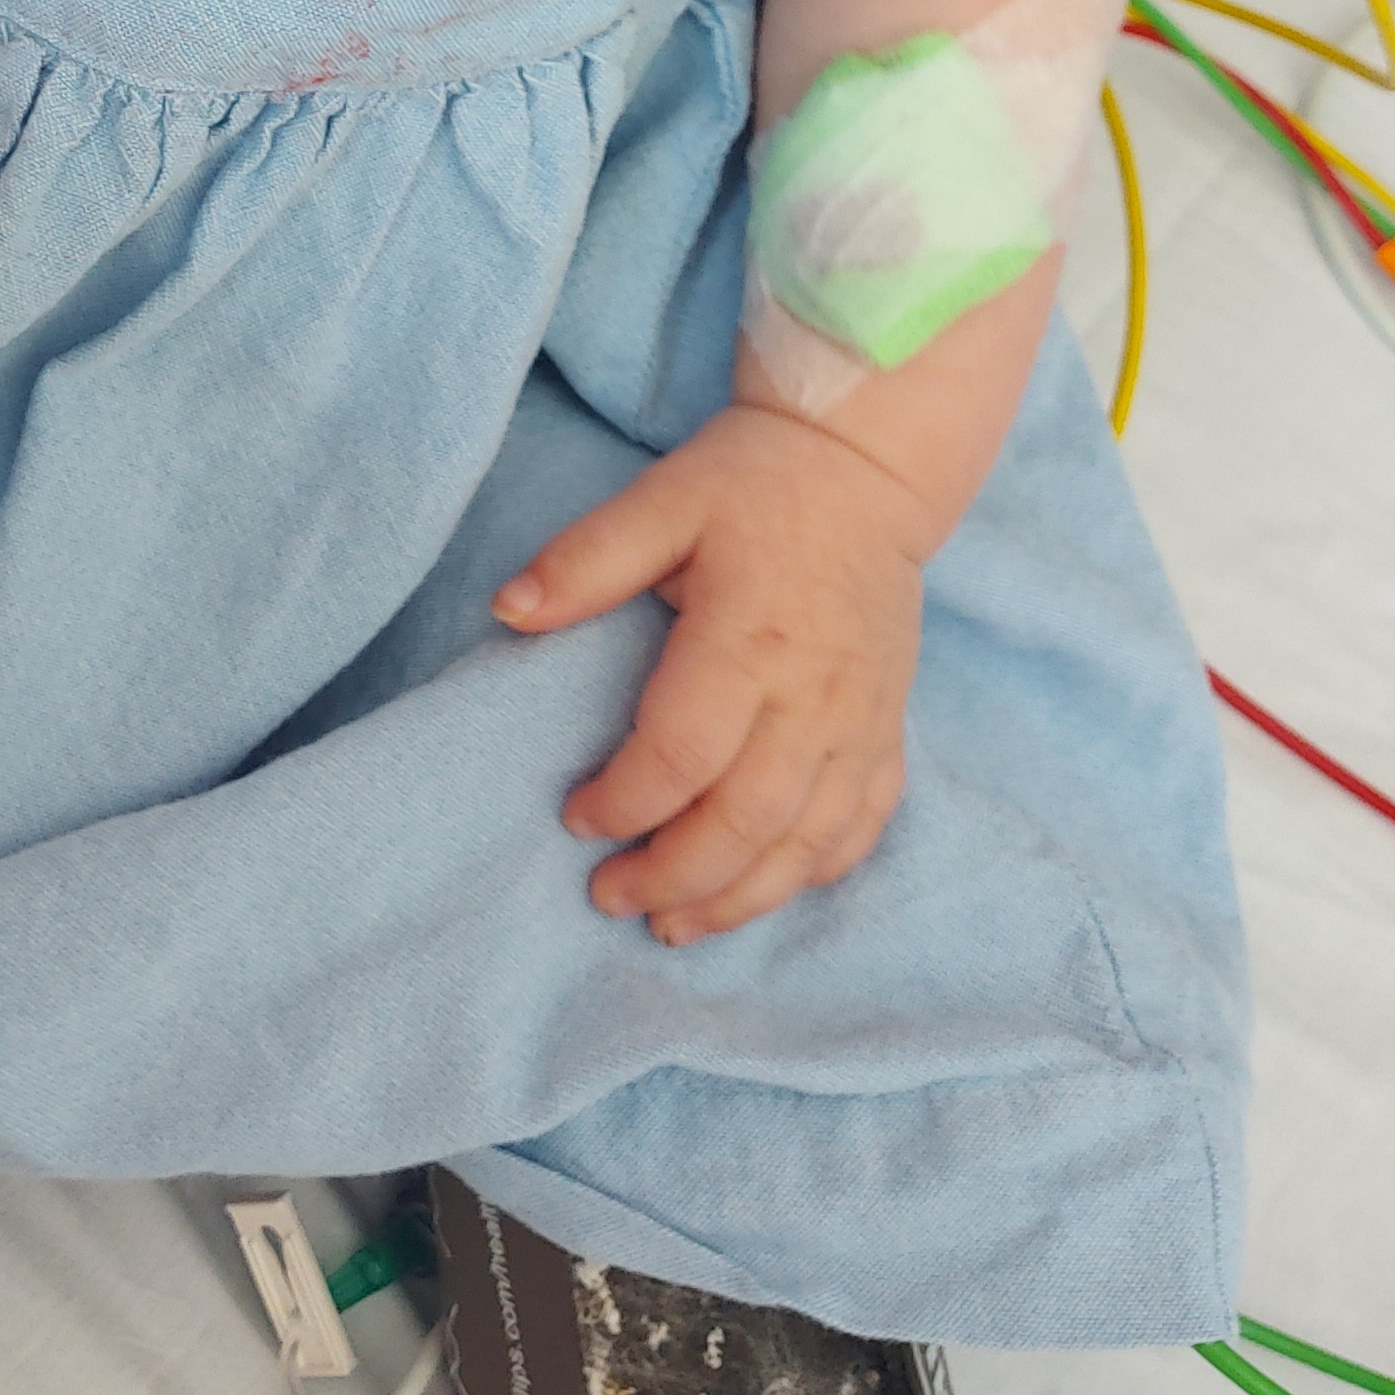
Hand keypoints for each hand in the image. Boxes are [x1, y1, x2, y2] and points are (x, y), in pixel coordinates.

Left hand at [492, 404, 926, 940]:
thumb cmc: (751, 484)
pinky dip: (811, 873)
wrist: (864, 468)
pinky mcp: (888, 730)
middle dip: (673, 876)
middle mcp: (814, 696)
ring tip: (674, 926)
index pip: (682, 754)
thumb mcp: (661, 498)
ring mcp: (861, 722)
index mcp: (749, 639)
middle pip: (747, 821)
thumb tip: (506, 611)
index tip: (574, 817)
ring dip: (739, 898)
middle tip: (609, 898)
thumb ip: (586, 560)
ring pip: (807, 843)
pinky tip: (761, 892)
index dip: (622, 800)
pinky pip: (861, 826)